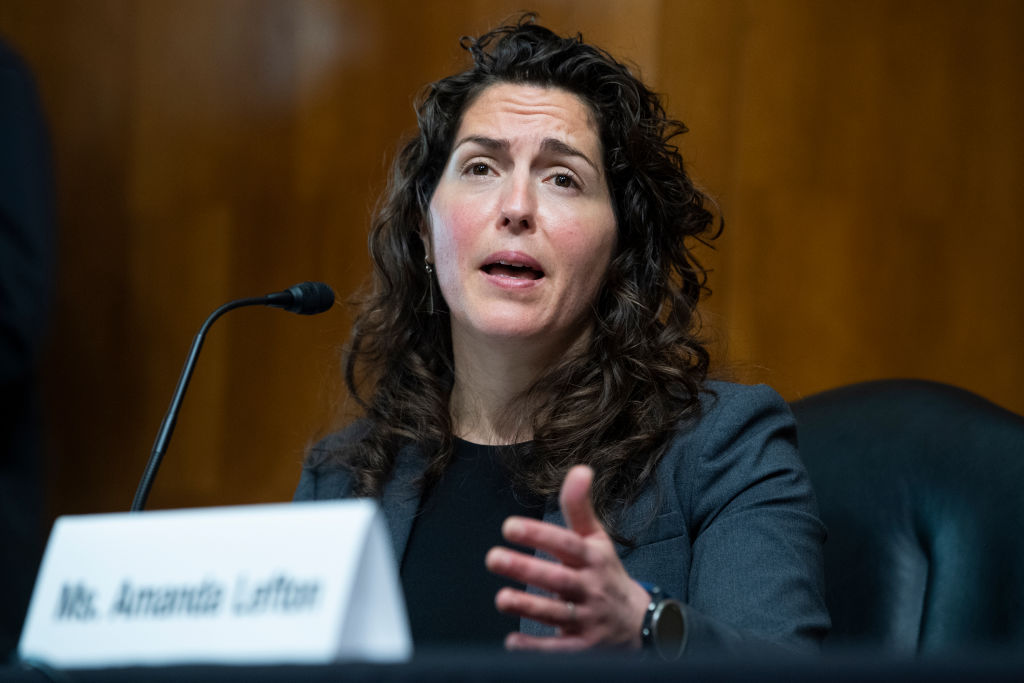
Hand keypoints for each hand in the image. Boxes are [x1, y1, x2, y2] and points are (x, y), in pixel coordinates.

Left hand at [484, 465, 651, 651]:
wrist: (639, 623)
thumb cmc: (606, 574)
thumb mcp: (597, 540)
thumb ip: (580, 507)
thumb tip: (580, 468)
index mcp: (594, 559)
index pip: (567, 544)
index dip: (540, 535)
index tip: (509, 526)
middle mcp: (592, 588)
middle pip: (559, 579)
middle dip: (526, 569)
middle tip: (493, 557)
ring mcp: (589, 620)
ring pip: (558, 614)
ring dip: (529, 607)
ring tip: (501, 598)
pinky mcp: (584, 648)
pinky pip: (559, 650)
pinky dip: (536, 649)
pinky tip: (512, 642)